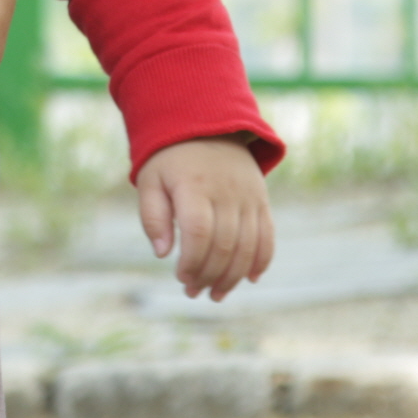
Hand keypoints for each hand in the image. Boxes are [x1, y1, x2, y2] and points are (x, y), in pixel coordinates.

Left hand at [138, 137, 272, 300]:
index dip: (192, 261)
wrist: (206, 124)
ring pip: (247, 246)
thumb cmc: (170, 159)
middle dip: (209, 275)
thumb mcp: (150, 180)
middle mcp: (226, 191)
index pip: (199, 232)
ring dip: (232, 276)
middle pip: (224, 244)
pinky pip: (267, 235)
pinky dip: (261, 260)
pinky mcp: (261, 199)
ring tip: (216, 293)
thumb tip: (162, 254)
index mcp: (194, 185)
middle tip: (194, 292)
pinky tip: (248, 279)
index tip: (180, 278)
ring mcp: (248, 196)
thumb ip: (152, 216)